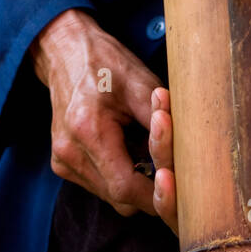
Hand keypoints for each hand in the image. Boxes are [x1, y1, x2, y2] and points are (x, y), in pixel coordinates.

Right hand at [30, 8, 164, 219]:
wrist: (66, 52)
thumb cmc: (107, 63)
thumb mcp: (142, 84)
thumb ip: (164, 122)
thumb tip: (189, 156)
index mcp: (88, 130)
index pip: (126, 187)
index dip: (157, 195)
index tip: (180, 185)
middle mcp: (69, 152)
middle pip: (120, 199)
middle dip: (150, 189)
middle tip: (170, 166)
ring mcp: (62, 161)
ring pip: (111, 196)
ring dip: (134, 182)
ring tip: (144, 147)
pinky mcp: (61, 163)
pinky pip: (99, 185)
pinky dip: (119, 174)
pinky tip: (126, 147)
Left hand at [149, 47, 250, 251]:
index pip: (217, 242)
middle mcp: (224, 185)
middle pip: (184, 209)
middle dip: (167, 196)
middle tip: (168, 173)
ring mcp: (209, 154)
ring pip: (173, 167)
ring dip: (161, 148)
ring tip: (163, 118)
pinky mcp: (203, 118)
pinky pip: (176, 127)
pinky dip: (166, 116)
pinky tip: (165, 96)